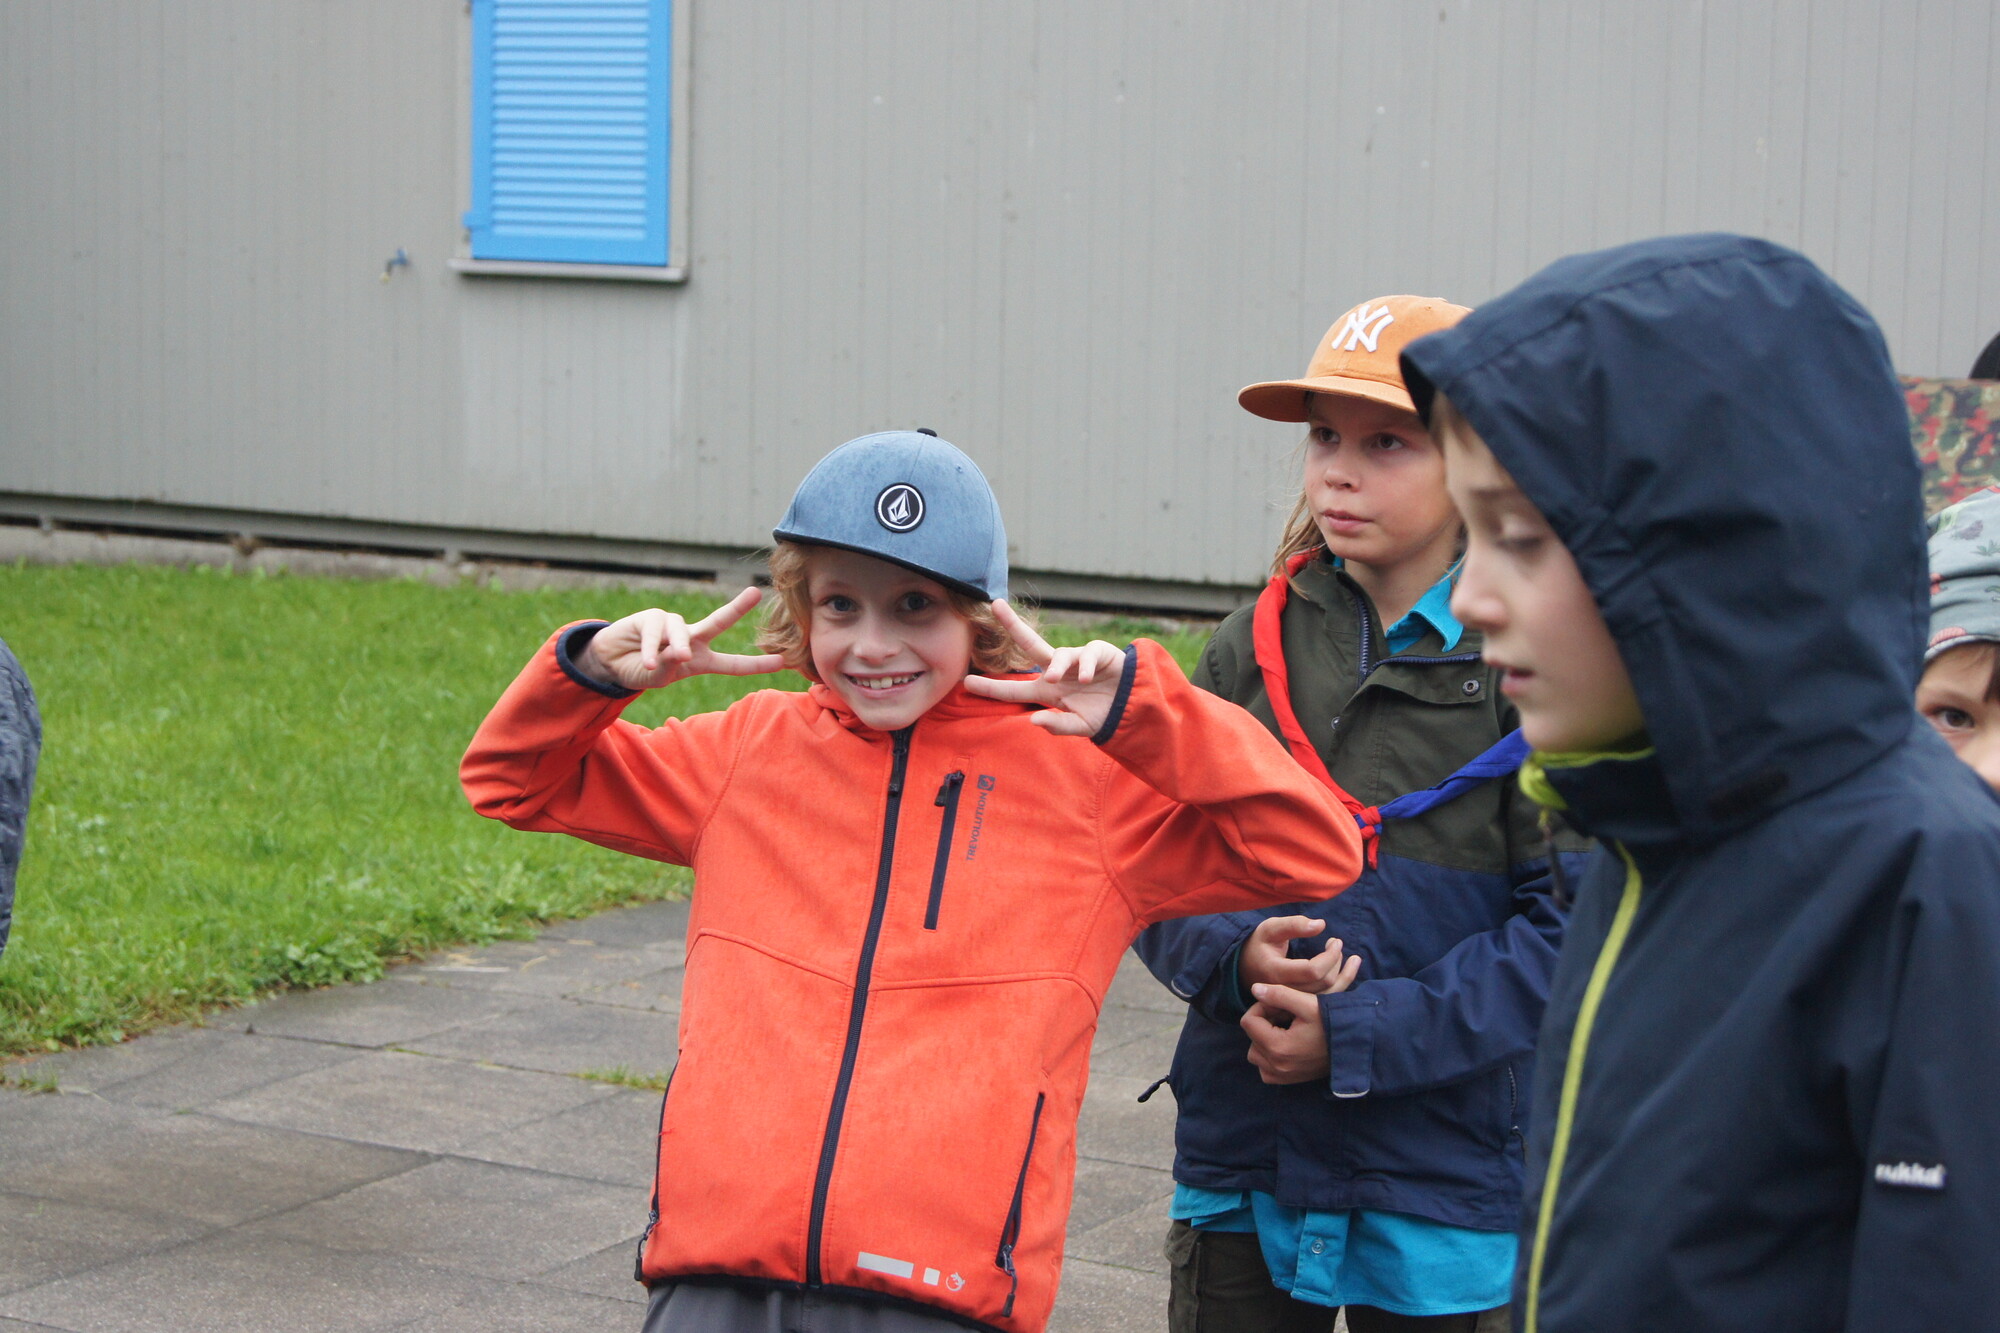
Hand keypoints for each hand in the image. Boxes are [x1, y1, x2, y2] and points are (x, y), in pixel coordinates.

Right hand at [577, 587, 786, 691]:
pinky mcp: (651, 617)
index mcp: (701, 659)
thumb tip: (680, 651)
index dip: (755, 664)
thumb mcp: (658, 678)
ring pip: (681, 632)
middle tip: (754, 593)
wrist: (610, 663)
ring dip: (676, 647)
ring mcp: (672, 625)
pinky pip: (655, 633)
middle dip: (737, 607)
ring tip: (667, 660)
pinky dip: (650, 649)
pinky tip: (645, 662)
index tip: (782, 663)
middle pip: (717, 621)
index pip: (732, 664)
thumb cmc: (640, 671)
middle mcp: (691, 638)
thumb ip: (670, 668)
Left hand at [961, 600, 1127, 736]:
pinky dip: (1084, 666)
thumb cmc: (1104, 715)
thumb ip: (1059, 726)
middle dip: (1012, 624)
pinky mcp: (1098, 653)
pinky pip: (1086, 654)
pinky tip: (1086, 679)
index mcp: (1048, 691)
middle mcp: (1058, 671)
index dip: (992, 687)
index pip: (1014, 688)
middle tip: (994, 604)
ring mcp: (1076, 660)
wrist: (1134, 708)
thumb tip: (1034, 720)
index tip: (966, 683)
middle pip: (1030, 644)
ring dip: (1054, 666)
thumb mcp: (1080, 727)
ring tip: (1053, 679)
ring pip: (1058, 654)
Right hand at [1239, 918, 1362, 995]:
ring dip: (1342, 974)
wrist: (1244, 968)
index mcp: (1275, 972)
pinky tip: (1346, 971)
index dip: (1330, 956)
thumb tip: (1321, 924)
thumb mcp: (1270, 928)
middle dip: (1336, 962)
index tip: (1335, 941)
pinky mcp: (1299, 1004)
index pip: (1312, 971)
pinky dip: (1339, 985)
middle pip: (1323, 983)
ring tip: (1347, 956)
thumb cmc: (1259, 944)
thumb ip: (1293, 925)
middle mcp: (1284, 991)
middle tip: (1336, 944)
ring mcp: (1292, 1001)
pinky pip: (1324, 999)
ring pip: (1327, 995)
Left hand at [1239, 969, 1358, 1085]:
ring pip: (1256, 1053)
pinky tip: (1288, 1043)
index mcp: (1278, 1047)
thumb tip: (1255, 989)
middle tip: (1286, 1014)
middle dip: (1264, 1022)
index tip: (1280, 1004)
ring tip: (1287, 1028)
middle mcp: (1276, 1066)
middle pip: (1251, 1037)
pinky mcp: (1288, 1081)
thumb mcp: (1308, 1004)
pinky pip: (1266, 1068)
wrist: (1356, 1046)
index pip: (1248, 1021)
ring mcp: (1281, 1076)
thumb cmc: (1334, 1022)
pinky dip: (1270, 1056)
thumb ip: (1279, 994)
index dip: (1262, 1007)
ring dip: (1265, 1038)